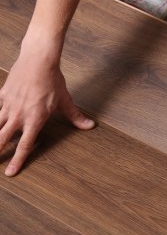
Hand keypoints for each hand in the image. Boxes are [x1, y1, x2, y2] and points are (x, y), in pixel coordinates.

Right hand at [0, 45, 94, 175]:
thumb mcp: (65, 101)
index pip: (25, 146)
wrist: (38, 61)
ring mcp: (8, 105)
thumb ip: (75, 116)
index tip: (10, 173)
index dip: (18, 160)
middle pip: (2, 138)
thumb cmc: (53, 81)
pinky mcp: (2, 95)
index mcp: (35, 120)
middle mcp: (19, 116)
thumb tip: (90, 126)